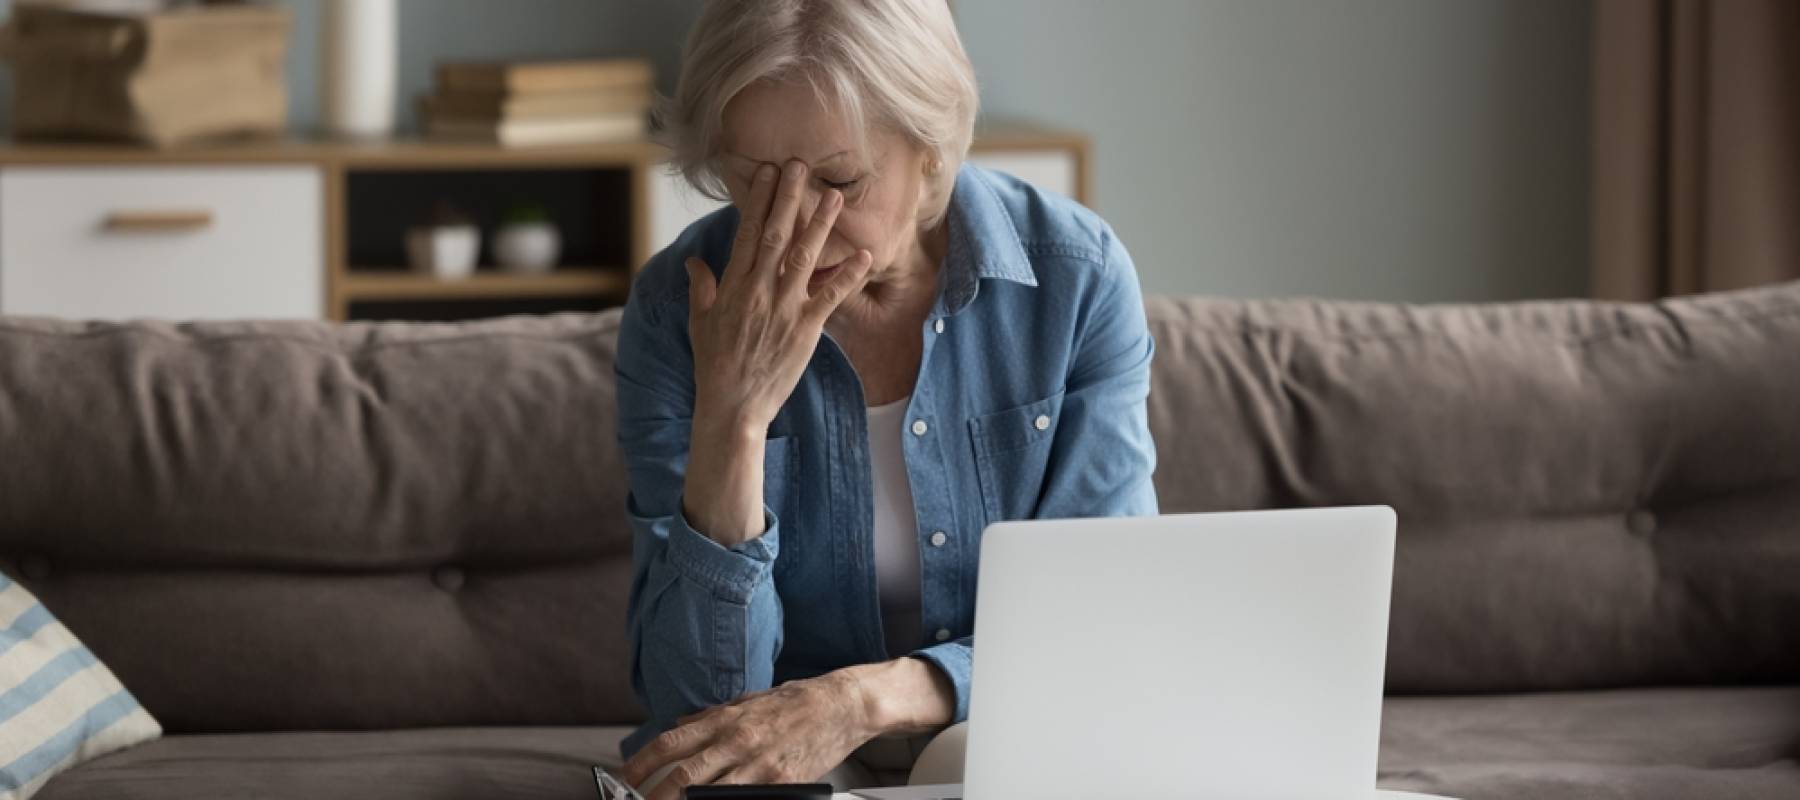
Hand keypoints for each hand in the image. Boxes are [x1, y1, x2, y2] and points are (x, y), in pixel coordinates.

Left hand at [619, 671, 872, 798]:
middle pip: (683, 774)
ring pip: (709, 793)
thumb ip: (712, 714)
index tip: (624, 777)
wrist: (843, 705)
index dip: (642, 762)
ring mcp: (759, 765)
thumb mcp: (748, 700)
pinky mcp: (782, 783)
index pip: (671, 742)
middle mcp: (737, 741)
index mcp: (725, 719)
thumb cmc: (797, 702)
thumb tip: (680, 724)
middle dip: (653, 795)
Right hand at [679, 159, 872, 544]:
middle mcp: (758, 291)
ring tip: (834, 197)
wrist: (732, 406)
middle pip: (775, 235)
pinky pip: (830, 297)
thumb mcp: (700, 322)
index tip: (769, 172)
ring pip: (803, 258)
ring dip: (820, 226)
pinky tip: (864, 254)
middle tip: (801, 165)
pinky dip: (847, 276)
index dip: (759, 200)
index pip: (747, 233)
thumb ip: (702, 287)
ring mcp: (783, 309)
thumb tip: (695, 262)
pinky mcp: (805, 330)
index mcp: (733, 286)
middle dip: (789, 198)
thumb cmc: (715, 365)